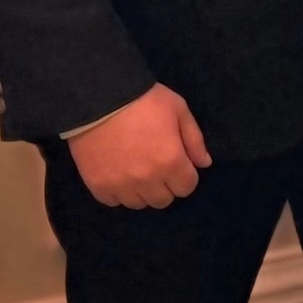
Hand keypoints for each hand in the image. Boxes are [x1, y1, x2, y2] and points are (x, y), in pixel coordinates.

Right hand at [68, 83, 211, 208]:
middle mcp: (148, 180)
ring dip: (141, 191)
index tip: (176, 163)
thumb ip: (194, 139)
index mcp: (171, 162)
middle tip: (156, 166)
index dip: (184, 175)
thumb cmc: (144, 100)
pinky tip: (117, 173)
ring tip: (136, 170)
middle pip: (163, 200)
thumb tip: (204, 164)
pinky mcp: (98, 186)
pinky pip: (114, 201)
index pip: (187, 188)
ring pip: (139, 204)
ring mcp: (121, 186)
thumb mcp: (178, 110)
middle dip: (165, 185)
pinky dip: (117, 192)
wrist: (99, 98)